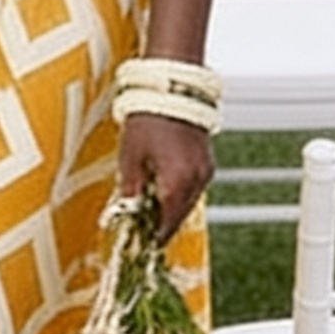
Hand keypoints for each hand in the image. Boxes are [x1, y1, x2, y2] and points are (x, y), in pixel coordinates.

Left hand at [116, 113, 212, 237]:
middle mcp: (197, 179)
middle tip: (145, 232)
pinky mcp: (207, 160)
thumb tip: (127, 209)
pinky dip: (180, 194)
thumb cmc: (149, 117)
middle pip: (180, 215)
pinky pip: (194, 187)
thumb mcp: (131, 155)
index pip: (167, 222)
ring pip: (189, 202)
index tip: (144, 244)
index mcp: (178, 182)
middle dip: (163, 225)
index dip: (154, 236)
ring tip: (151, 212)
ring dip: (172, 209)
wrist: (173, 88)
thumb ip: (131, 187)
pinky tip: (163, 191)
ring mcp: (206, 169)